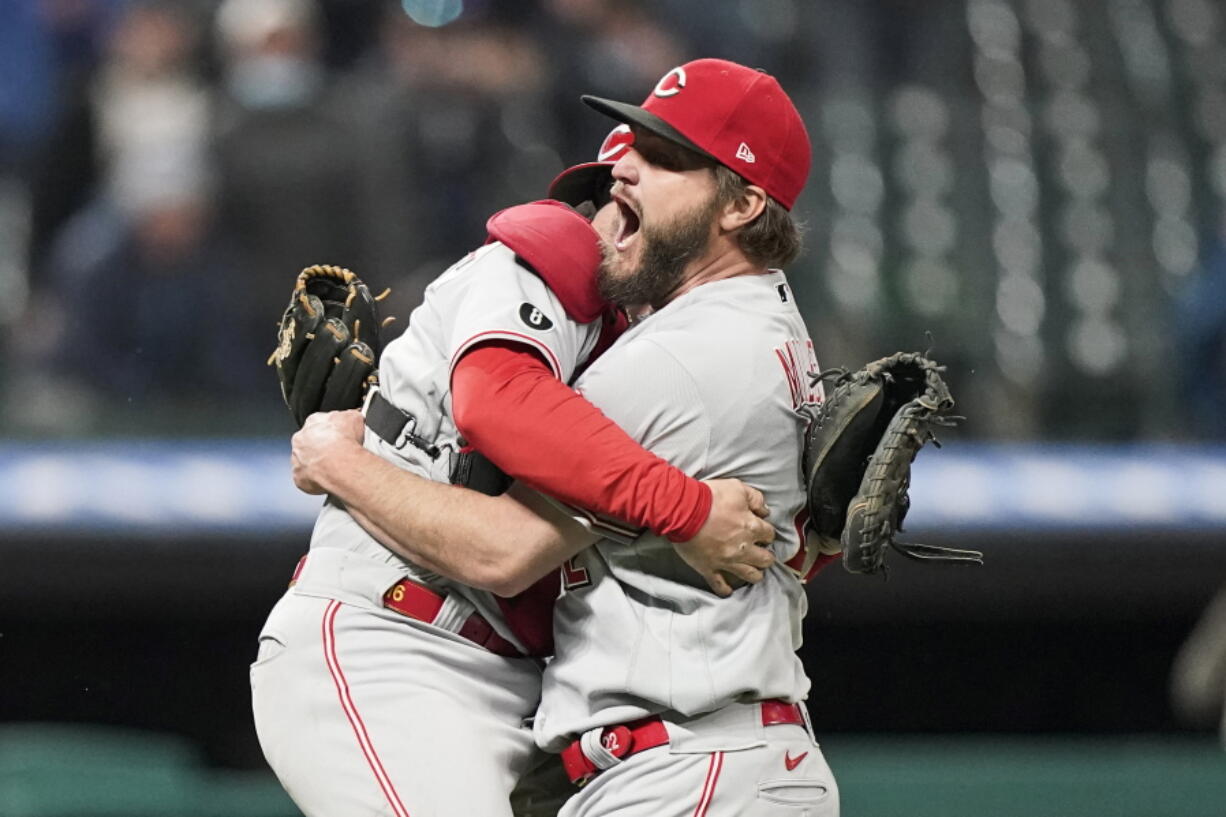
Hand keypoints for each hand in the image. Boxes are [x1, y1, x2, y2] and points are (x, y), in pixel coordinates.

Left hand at [291, 409, 365, 494]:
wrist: (341, 464)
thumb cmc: (346, 441)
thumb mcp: (355, 418)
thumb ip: (349, 417)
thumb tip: (352, 418)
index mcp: (313, 421)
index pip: (319, 423)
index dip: (331, 432)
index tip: (340, 437)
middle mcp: (301, 438)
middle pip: (310, 442)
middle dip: (321, 447)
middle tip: (337, 454)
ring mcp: (297, 458)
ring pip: (306, 460)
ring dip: (317, 464)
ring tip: (334, 468)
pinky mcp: (298, 476)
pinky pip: (306, 478)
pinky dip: (315, 480)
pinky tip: (328, 479)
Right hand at [672, 479, 775, 596]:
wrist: (683, 510)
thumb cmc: (710, 497)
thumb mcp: (737, 488)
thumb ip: (755, 498)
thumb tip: (764, 510)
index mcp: (751, 527)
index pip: (769, 534)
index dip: (766, 533)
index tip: (762, 533)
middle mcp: (743, 548)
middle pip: (765, 559)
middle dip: (766, 557)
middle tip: (762, 554)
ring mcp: (726, 561)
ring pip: (749, 575)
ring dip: (755, 574)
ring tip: (754, 572)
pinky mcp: (709, 568)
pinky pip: (719, 585)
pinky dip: (725, 589)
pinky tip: (728, 590)